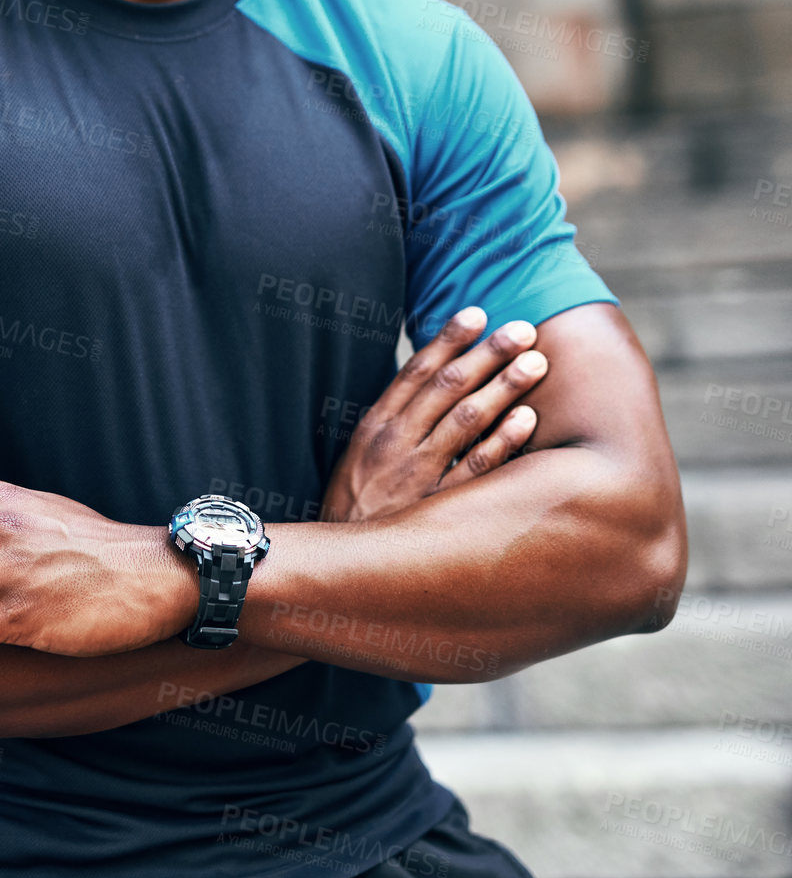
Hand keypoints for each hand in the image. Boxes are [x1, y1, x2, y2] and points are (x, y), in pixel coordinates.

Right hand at [320, 307, 545, 523]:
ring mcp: (418, 474)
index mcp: (376, 425)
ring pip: (467, 420)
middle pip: (447, 386)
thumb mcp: (360, 454)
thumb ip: (395, 419)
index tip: (477, 313)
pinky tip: (528, 418)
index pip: (417, 370)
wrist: (342, 564)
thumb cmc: (358, 503)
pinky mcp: (438, 508)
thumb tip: (431, 381)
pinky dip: (503, 441)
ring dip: (503, 386)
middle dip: (487, 353)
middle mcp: (397, 442)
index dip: (448, 339)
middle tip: (522, 329)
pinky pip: (476, 469)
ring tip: (534, 361)